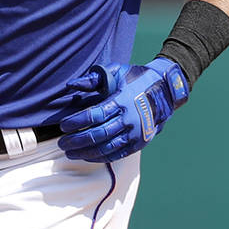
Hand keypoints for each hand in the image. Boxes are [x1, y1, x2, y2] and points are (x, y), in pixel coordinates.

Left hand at [57, 57, 188, 162]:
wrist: (166, 90)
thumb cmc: (136, 78)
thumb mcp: (116, 71)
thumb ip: (93, 78)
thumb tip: (71, 85)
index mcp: (122, 101)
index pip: (95, 115)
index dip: (77, 122)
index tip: (63, 126)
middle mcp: (129, 119)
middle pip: (98, 134)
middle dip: (77, 140)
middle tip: (62, 142)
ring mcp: (136, 133)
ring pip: (107, 148)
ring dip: (85, 152)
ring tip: (69, 153)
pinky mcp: (139, 143)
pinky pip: (117, 154)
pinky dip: (101, 157)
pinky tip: (87, 156)